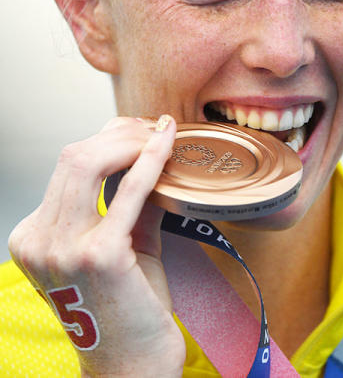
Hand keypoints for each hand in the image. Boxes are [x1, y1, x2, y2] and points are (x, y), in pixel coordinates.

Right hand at [8, 116, 184, 376]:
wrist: (132, 363)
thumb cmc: (131, 310)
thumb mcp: (122, 247)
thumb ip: (128, 205)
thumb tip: (150, 160)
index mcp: (33, 236)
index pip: (66, 168)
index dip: (107, 140)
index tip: (142, 131)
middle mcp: (38, 239)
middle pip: (73, 156)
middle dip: (120, 132)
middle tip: (156, 128)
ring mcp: (63, 248)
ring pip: (88, 162)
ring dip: (132, 141)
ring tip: (163, 136)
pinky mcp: (99, 254)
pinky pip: (128, 191)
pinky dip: (150, 161)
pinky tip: (168, 144)